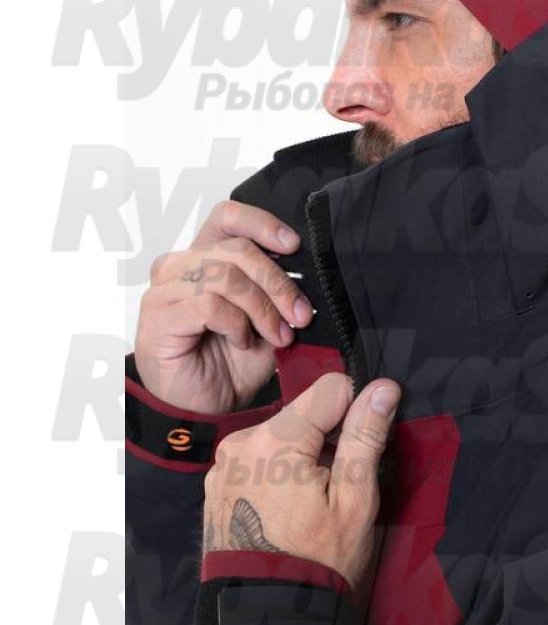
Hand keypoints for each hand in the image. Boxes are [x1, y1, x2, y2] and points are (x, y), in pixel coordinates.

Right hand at [134, 200, 313, 413]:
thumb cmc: (232, 363)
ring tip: (276, 335)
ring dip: (262, 308)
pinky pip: (209, 303)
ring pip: (226, 276)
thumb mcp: (270, 320)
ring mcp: (165, 288)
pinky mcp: (158, 314)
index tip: (293, 245)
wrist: (207, 408)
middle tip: (300, 315)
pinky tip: (242, 341)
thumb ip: (281, 293)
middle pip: (237, 249)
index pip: (228, 216)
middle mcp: (181, 265)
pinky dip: (236, 324)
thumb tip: (312, 276)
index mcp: (207, 257)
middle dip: (278, 283)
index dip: (262, 224)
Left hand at [201, 372, 400, 591]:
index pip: (331, 388)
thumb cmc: (314, 563)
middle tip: (336, 486)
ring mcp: (224, 465)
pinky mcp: (219, 483)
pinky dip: (278, 471)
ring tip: (310, 502)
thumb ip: (365, 435)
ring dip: (302, 455)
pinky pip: (259, 458)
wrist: (264, 621)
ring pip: (282, 434)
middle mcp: (241, 443)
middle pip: (305, 412)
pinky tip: (287, 508)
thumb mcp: (354, 499)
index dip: (356, 412)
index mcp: (274, 440)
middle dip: (327, 438)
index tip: (360, 448)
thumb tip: (383, 387)